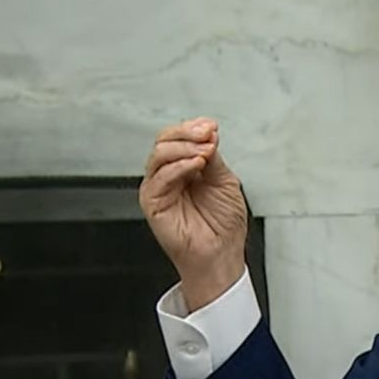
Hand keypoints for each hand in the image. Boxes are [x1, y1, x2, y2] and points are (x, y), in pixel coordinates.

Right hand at [139, 117, 247, 311]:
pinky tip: (195, 165)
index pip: (180, 137)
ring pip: (159, 154)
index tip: (211, 126)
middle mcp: (170, 174)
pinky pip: (159, 178)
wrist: (222, 253)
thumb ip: (213, 157)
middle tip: (207, 135)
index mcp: (185, 166)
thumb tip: (208, 134)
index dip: (194, 127)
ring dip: (184, 147)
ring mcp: (160, 188)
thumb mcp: (225, 180)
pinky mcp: (153, 203)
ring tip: (204, 153)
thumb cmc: (223, 224)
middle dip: (187, 133)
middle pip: (165, 140)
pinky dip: (178, 167)